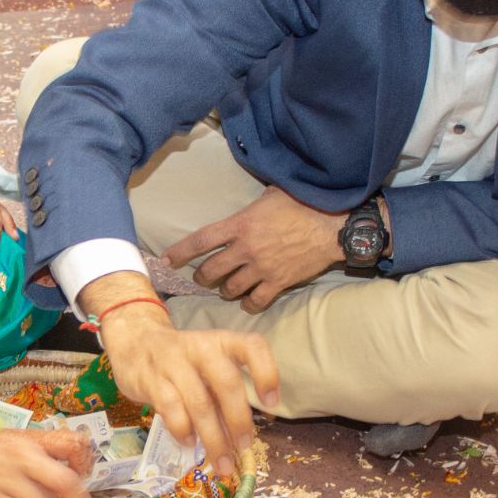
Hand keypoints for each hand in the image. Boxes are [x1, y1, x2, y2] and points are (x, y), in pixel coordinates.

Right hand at [99, 303, 278, 477]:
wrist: (134, 342)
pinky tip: (190, 444)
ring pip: (199, 402)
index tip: (271, 403)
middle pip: (226, 383)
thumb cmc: (182, 361)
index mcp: (222, 342)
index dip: (266, 373)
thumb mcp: (207, 369)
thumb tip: (240, 439)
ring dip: (213, 437)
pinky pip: (170, 408)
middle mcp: (200, 348)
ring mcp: (173, 363)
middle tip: (244, 447)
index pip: (252, 347)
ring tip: (222, 462)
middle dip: (238, 420)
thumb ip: (223, 397)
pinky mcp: (150, 380)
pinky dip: (183, 430)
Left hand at [164, 186, 345, 312]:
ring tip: (227, 287)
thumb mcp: (270, 195)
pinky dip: (248, 303)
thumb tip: (241, 202)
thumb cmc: (303, 203)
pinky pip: (255, 301)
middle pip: (210, 271)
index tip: (166, 260)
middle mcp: (245, 249)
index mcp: (240, 224)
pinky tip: (248, 300)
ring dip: (225, 290)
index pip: (200, 241)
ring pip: (229, 289)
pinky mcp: (278, 283)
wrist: (332, 226)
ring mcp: (261, 268)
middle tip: (203, 276)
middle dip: (202, 276)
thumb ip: (249, 206)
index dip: (179, 252)